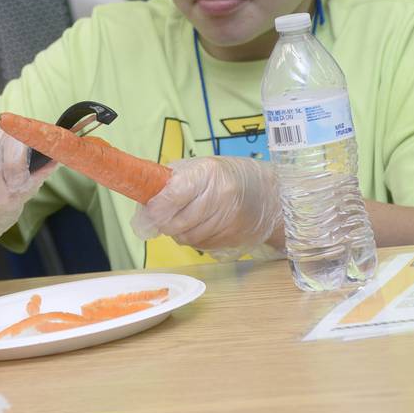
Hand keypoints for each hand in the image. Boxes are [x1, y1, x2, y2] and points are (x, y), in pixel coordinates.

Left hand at [130, 157, 282, 259]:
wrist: (268, 194)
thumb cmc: (226, 177)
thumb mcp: (200, 167)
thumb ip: (172, 181)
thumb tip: (145, 200)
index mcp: (208, 173)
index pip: (173, 194)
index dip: (156, 206)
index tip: (148, 210)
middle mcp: (220, 197)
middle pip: (177, 222)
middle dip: (163, 222)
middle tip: (159, 217)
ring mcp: (227, 220)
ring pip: (186, 237)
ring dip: (177, 231)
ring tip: (182, 218)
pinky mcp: (232, 239)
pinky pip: (199, 245)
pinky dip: (193, 239)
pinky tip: (199, 226)